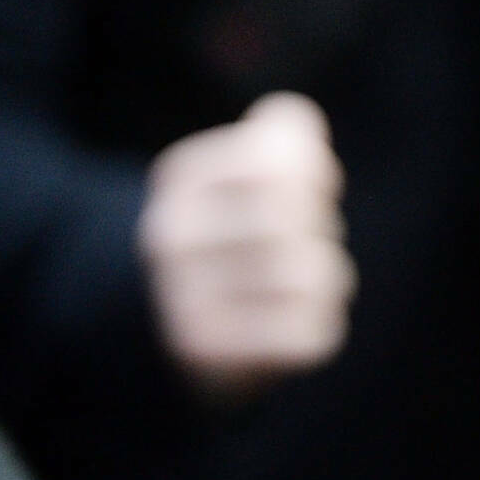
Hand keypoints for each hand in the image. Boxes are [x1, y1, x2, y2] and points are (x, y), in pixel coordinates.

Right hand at [140, 93, 354, 402]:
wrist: (152, 322)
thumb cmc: (225, 235)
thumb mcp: (239, 174)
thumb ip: (279, 139)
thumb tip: (296, 126)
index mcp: (181, 178)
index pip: (280, 154)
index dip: (316, 171)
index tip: (308, 190)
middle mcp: (172, 234)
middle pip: (299, 214)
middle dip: (321, 228)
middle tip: (304, 244)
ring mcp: (183, 296)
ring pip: (315, 274)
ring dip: (328, 280)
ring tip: (300, 286)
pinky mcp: (210, 352)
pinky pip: (310, 332)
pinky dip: (318, 325)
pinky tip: (291, 325)